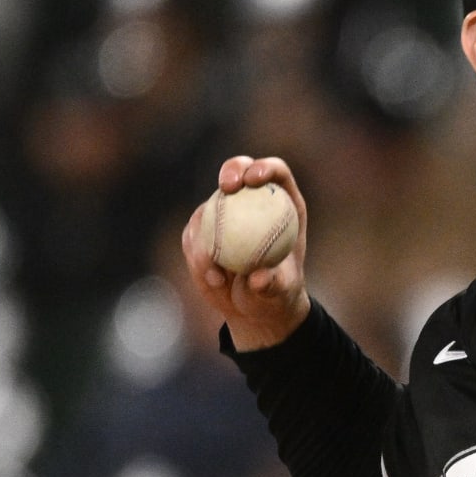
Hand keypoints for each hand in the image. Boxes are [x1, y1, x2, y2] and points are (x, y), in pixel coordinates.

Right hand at [182, 156, 312, 349]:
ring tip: (219, 274)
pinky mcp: (202, 231)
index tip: (253, 180)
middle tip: (226, 187)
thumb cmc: (276, 296)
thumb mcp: (280, 294)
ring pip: (208, 206)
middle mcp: (250, 203)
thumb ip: (273, 284)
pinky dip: (198, 255)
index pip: (275, 173)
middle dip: (231, 170)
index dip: (264, 167)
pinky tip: (213, 279)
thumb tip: (260, 278)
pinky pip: (193, 235)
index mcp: (282, 205)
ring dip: (209, 234)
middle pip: (239, 172)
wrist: (252, 308)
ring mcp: (224, 214)